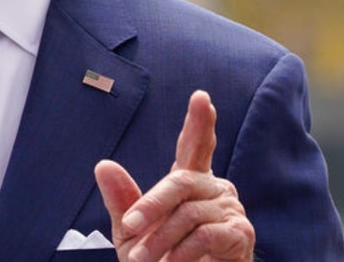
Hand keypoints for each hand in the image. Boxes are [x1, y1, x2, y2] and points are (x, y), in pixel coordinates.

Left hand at [94, 90, 254, 261]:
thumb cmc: (159, 261)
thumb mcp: (133, 234)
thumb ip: (122, 202)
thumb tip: (103, 165)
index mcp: (189, 184)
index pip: (194, 147)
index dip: (198, 123)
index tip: (200, 98)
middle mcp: (214, 189)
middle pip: (181, 181)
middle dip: (152, 205)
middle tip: (130, 226)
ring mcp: (230, 209)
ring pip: (189, 213)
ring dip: (161, 239)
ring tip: (141, 260)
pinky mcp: (240, 234)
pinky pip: (206, 235)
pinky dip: (182, 252)